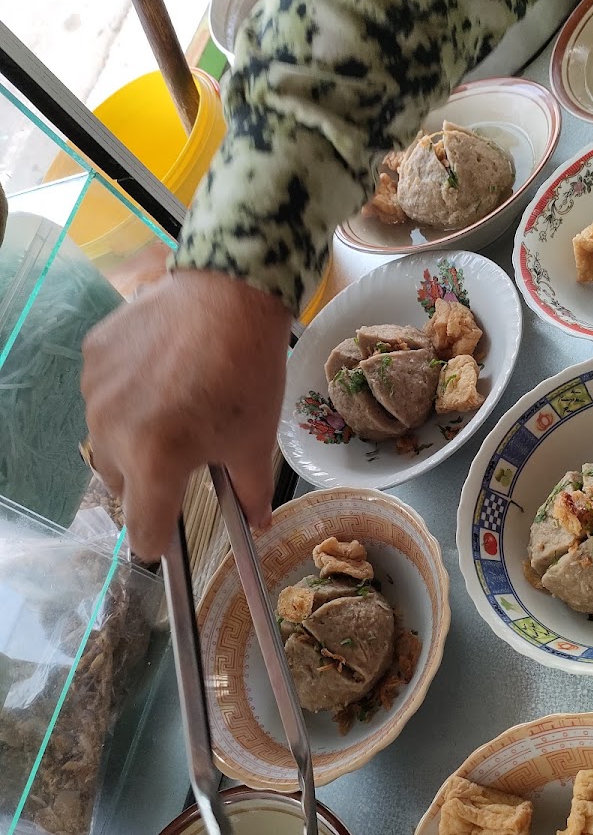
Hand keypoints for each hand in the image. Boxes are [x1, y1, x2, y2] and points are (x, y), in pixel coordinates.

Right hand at [82, 269, 292, 559]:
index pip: (143, 530)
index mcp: (155, 461)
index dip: (159, 540)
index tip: (169, 537)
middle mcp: (113, 432)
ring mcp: (97, 393)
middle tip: (186, 453)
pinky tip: (159, 374)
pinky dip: (126, 397)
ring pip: (108, 440)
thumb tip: (258, 524)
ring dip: (134, 438)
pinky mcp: (92, 358)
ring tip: (174, 408)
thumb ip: (251, 491)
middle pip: (122, 484)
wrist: (228, 294)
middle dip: (149, 480)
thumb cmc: (248, 373)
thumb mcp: (255, 440)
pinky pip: (102, 396)